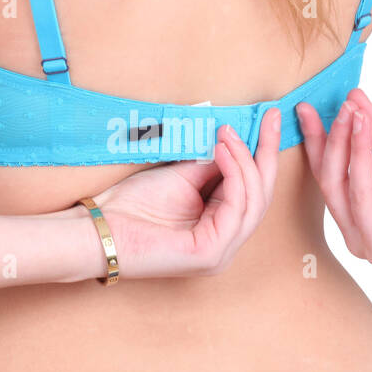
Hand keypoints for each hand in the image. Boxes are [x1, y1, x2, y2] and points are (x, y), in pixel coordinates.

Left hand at [91, 109, 280, 279]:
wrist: (101, 228)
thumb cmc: (133, 206)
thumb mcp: (182, 176)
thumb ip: (213, 164)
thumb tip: (237, 139)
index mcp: (220, 227)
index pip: (255, 189)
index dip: (264, 152)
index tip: (270, 117)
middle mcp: (226, 243)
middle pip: (262, 196)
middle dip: (266, 153)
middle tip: (269, 118)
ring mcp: (221, 252)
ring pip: (254, 201)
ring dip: (245, 161)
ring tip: (228, 135)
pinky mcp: (211, 254)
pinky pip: (236, 209)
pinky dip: (234, 176)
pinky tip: (222, 153)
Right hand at [297, 89, 371, 273]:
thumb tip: (354, 99)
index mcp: (352, 217)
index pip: (326, 174)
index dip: (316, 140)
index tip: (307, 108)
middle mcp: (357, 236)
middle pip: (333, 184)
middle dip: (335, 142)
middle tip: (343, 109)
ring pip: (356, 193)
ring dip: (359, 152)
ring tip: (363, 119)